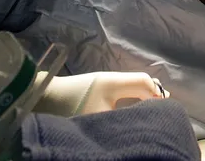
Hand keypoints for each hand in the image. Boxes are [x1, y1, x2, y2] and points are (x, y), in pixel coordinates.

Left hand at [33, 71, 168, 116]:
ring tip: (148, 115)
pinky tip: (129, 115)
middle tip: (161, 114)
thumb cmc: (69, 107)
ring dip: (142, 98)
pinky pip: (121, 92)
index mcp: (114, 82)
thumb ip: (123, 119)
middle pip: (141, 82)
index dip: (159, 97)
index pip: (146, 83)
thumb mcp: (98, 117)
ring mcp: (102, 82)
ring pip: (131, 87)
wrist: (40, 98)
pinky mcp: (95, 89)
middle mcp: (111, 79)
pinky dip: (130, 100)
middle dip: (153, 97)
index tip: (165, 113)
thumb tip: (142, 125)